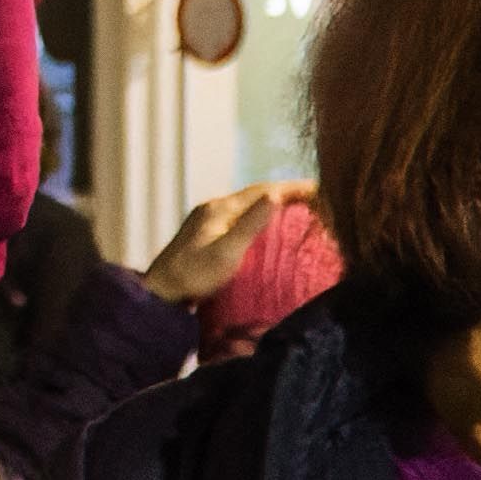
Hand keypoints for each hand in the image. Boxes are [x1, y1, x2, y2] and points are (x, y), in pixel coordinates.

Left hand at [142, 179, 313, 305]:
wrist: (161, 292)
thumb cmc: (194, 275)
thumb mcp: (226, 252)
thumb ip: (250, 225)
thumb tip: (276, 195)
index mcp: (220, 207)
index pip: (262, 190)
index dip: (291, 187)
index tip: (319, 187)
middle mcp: (214, 207)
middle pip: (256, 194)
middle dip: (285, 192)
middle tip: (315, 197)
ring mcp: (209, 219)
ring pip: (248, 205)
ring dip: (273, 204)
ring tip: (299, 209)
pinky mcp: (207, 232)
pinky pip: (241, 216)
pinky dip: (260, 217)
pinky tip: (269, 228)